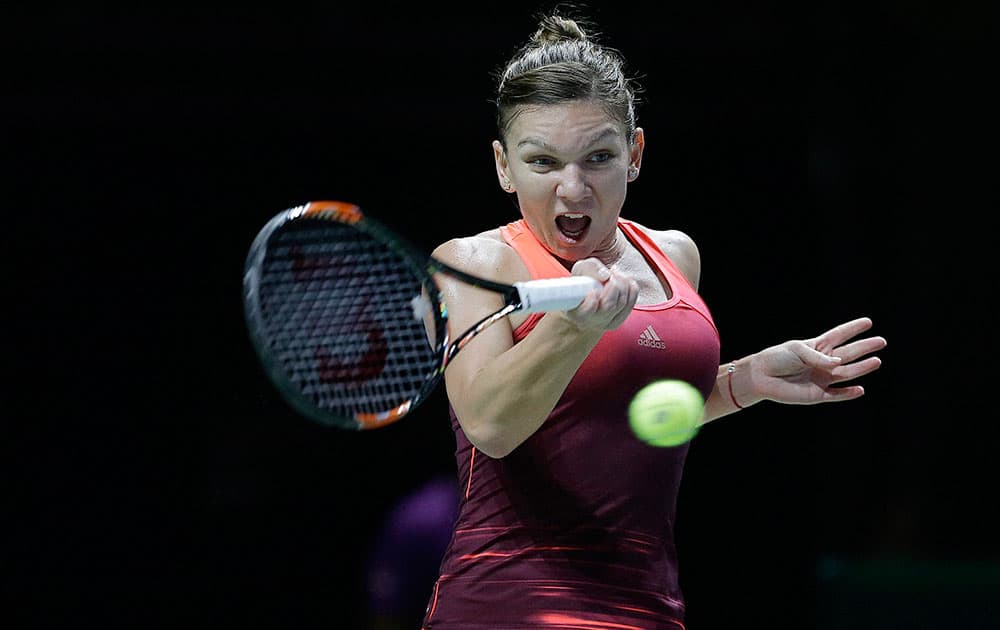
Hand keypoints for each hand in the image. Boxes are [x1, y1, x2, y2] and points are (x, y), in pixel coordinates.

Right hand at [562, 258, 638, 331]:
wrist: (585, 297)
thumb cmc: (581, 284)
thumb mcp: (580, 270)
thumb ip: (590, 268)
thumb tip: (605, 275)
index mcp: (577, 313)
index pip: (586, 312)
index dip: (592, 301)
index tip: (594, 290)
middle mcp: (592, 321)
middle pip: (609, 307)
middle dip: (614, 286)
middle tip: (610, 274)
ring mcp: (607, 323)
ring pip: (622, 304)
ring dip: (623, 284)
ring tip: (616, 274)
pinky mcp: (619, 320)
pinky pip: (630, 303)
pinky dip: (631, 289)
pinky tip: (625, 280)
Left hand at [747, 317, 885, 404]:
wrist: (761, 377)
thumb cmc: (776, 358)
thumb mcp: (796, 350)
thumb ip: (817, 357)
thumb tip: (837, 364)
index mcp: (816, 347)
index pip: (838, 336)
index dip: (853, 329)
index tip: (868, 322)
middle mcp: (822, 363)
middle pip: (848, 354)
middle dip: (864, 348)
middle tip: (881, 341)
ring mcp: (821, 378)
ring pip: (846, 374)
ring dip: (861, 368)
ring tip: (876, 361)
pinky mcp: (817, 395)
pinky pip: (836, 395)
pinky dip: (848, 394)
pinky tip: (860, 389)